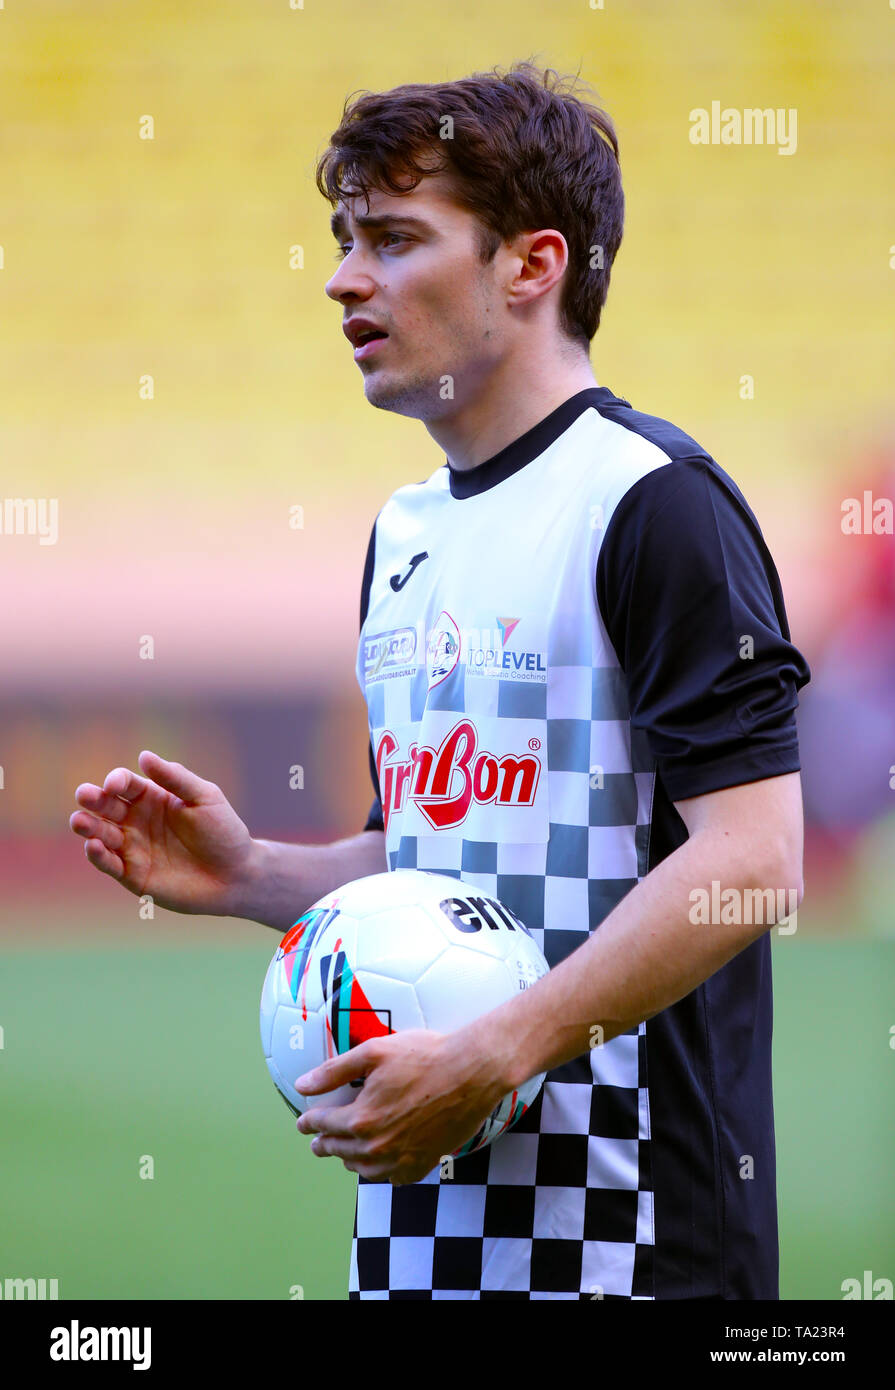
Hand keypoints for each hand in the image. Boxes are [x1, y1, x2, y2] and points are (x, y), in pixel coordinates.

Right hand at [69, 749, 254, 915]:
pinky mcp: (133, 875)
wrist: (237, 875)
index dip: (116, 781)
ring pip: (101, 834)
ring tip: (78, 821)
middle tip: (84, 795)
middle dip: (93, 799)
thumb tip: (144, 756)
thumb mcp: (204, 798)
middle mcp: (137, 821)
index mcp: (153, 797)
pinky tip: (93, 846)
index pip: (126, 784)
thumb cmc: (224, 831)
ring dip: (87, 827)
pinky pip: (109, 864)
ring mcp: (133, 848)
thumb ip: (175, 778)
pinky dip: (98, 856)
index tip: (115, 784)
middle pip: (106, 806)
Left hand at [294, 1029, 506, 1183]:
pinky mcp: (424, 1164)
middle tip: (317, 1142)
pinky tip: (380, 1164)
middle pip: (339, 1150)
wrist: (473, 1072)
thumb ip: (334, 1071)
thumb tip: (302, 1086)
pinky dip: (381, 1172)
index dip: (309, 1122)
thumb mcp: (374, 1052)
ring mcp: (401, 1160)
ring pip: (363, 1169)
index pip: (323, 1124)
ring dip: (349, 1160)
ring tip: (345, 1154)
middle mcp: (378, 1146)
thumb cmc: (425, 1055)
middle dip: (324, 1143)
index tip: (302, 1122)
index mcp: (361, 1118)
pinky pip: (393, 1178)